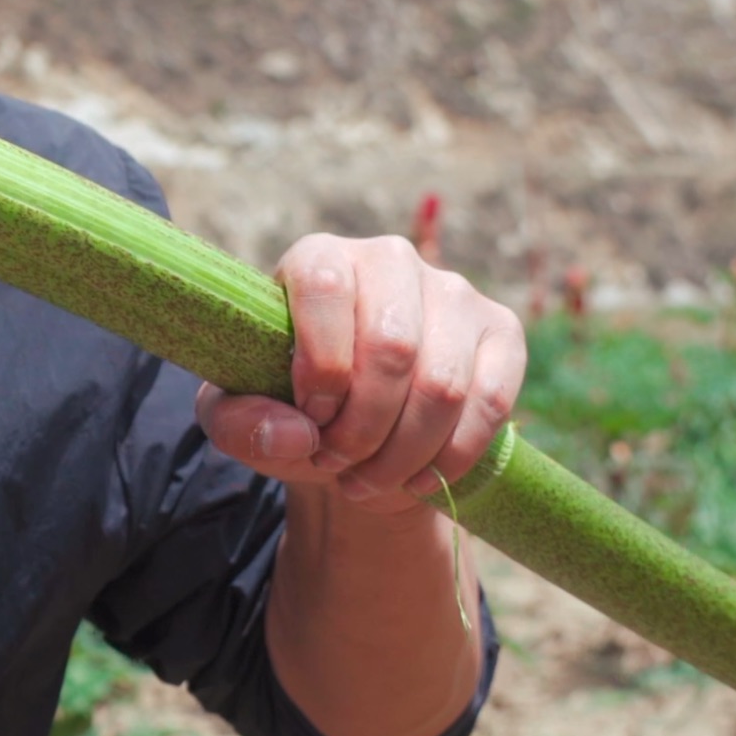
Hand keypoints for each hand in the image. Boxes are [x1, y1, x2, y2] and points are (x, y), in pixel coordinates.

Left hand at [196, 234, 525, 513]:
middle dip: (361, 426)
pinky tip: (417, 478)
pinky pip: (491, 402)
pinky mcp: (501, 332)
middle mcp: (390, 258)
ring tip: (367, 477)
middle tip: (335, 461)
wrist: (356, 428)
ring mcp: (454, 291)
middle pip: (392, 345)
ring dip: (402, 453)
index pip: (325, 286)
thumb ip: (237, 422)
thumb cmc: (289, 408)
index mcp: (319, 257)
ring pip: (443, 384)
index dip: (320, 364)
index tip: (310, 416)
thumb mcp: (234, 418)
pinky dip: (452, 456)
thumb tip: (296, 433)